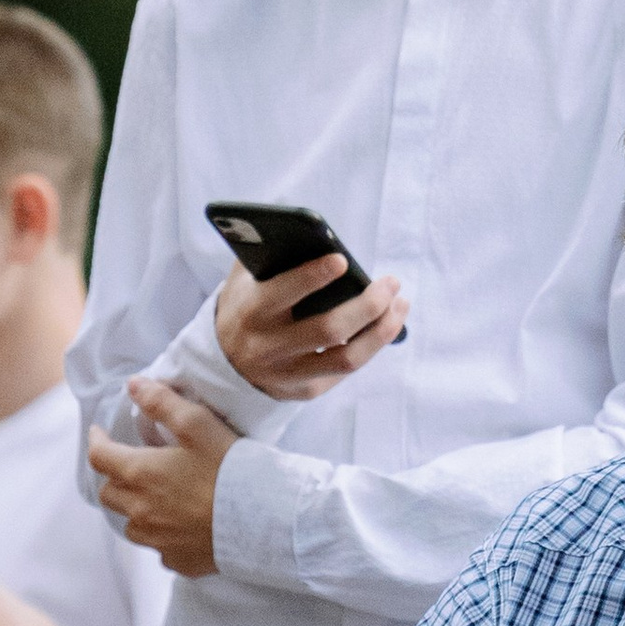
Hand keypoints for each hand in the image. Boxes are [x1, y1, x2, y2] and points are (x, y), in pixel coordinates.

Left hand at [88, 381, 239, 577]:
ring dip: (136, 510)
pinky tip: (183, 528)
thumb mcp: (199, 425)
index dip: (96, 440)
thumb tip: (133, 386)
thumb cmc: (232, 471)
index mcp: (140, 474)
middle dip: (114, 478)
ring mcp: (158, 540)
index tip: (99, 433)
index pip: (99, 456)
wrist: (265, 522)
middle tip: (131, 467)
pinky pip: (160, 549)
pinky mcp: (178, 560)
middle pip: (109, 494)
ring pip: (131, 525)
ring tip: (156, 500)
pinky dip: (164, 537)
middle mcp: (141, 511)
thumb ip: (163, 402)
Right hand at [214, 257, 407, 397]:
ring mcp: (287, 374)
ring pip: (347, 358)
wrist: (223, 361)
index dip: (314, 277)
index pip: (284, 294)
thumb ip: (269, 256)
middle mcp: (268, 347)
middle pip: (329, 328)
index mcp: (251, 311)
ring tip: (401, 306)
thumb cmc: (246, 305)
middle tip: (392, 283)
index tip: (343, 260)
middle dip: (368, 304)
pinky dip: (371, 346)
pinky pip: (346, 371)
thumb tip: (312, 235)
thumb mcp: (244, 280)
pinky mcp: (305, 391)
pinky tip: (386, 326)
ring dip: (382, 331)